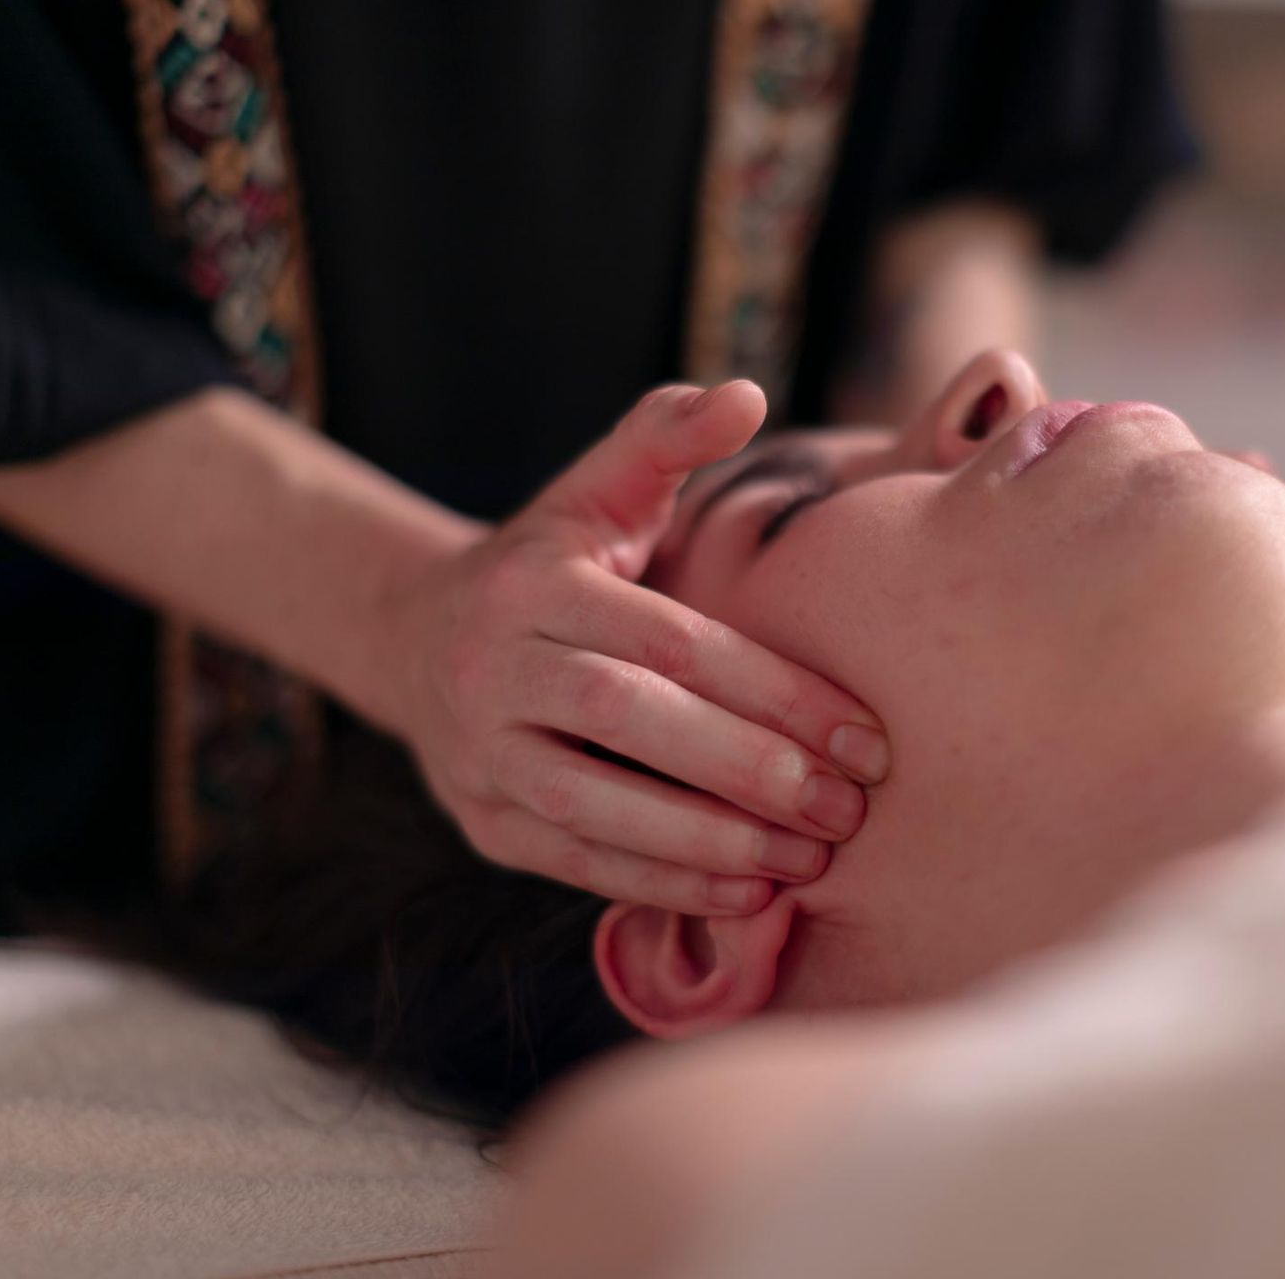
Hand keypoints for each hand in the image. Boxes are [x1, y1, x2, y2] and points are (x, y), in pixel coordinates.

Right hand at [380, 381, 889, 914]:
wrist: (417, 636)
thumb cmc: (552, 559)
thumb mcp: (598, 489)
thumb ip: (666, 438)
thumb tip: (745, 391)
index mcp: (534, 582)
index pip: (672, 641)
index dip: (775, 691)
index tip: (867, 736)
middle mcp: (491, 667)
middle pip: (631, 723)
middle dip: (750, 772)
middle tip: (849, 808)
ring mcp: (477, 753)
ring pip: (595, 807)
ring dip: (713, 842)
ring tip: (810, 859)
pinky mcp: (483, 823)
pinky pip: (577, 863)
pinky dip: (665, 884)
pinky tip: (749, 893)